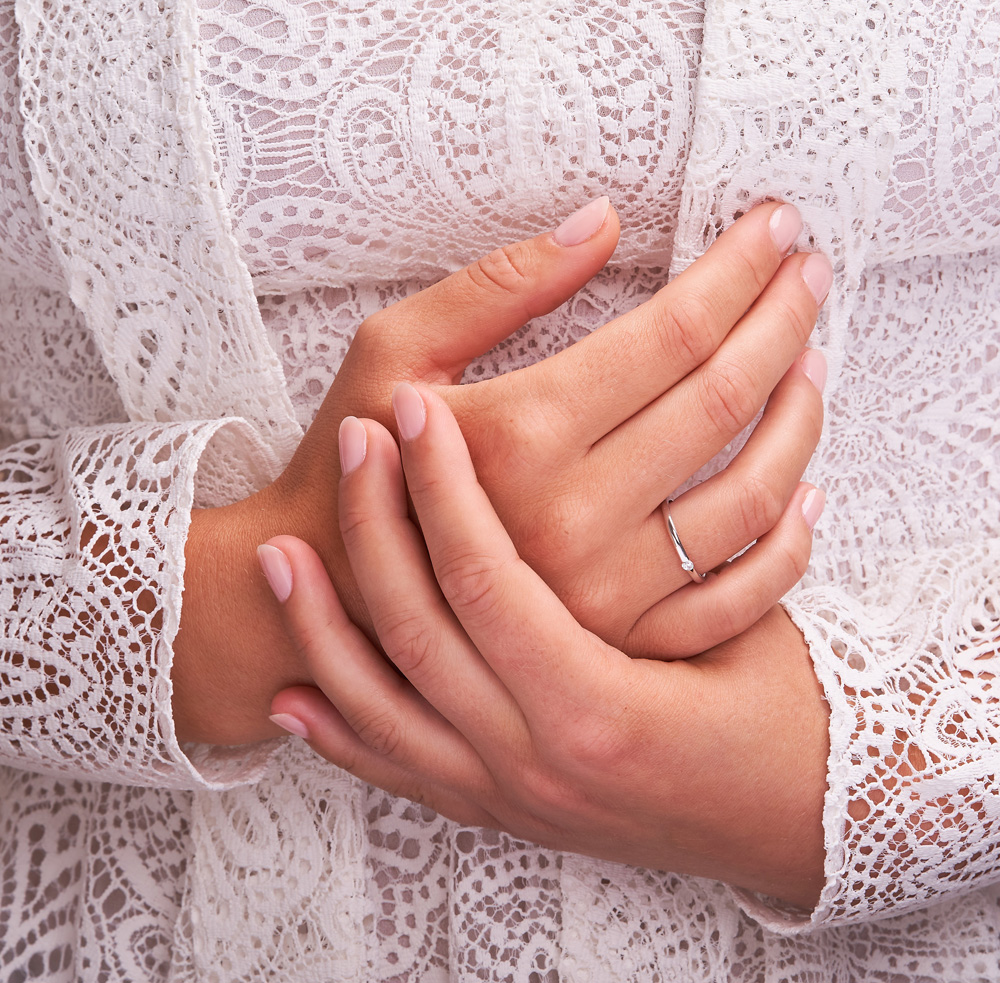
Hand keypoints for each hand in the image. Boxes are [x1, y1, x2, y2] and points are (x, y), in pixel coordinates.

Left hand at [267, 388, 829, 906]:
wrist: (792, 833)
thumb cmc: (786, 725)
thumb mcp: (756, 628)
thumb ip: (688, 538)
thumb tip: (675, 420)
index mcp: (600, 711)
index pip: (487, 582)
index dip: (444, 490)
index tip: (417, 413)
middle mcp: (537, 761)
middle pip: (420, 630)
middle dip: (376, 528)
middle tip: (355, 440)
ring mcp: (506, 793)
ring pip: (383, 710)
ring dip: (322, 627)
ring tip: (278, 557)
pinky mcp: (496, 809)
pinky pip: (398, 775)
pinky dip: (341, 731)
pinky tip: (295, 698)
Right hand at [289, 198, 827, 655]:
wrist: (334, 595)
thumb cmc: (356, 461)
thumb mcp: (391, 350)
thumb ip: (497, 285)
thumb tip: (601, 223)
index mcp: (520, 434)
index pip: (671, 333)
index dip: (736, 270)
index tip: (774, 227)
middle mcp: (575, 518)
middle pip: (723, 403)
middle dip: (782, 319)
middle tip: (808, 271)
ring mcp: (605, 592)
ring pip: (752, 498)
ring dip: (801, 419)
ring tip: (811, 361)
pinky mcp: (620, 642)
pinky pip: (738, 598)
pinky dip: (789, 542)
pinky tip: (806, 489)